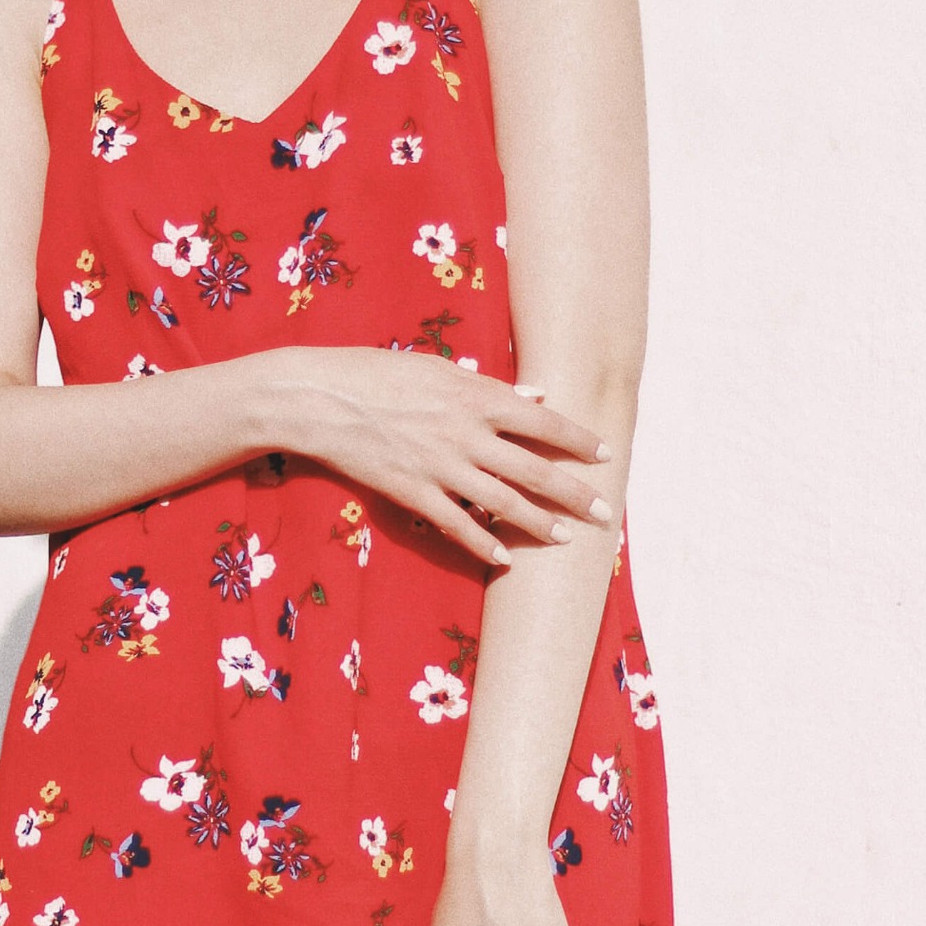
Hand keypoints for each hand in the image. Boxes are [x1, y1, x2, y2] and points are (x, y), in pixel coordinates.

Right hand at [255, 345, 610, 568]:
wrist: (322, 398)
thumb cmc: (377, 372)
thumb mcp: (435, 367)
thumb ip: (488, 385)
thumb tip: (534, 396)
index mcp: (475, 396)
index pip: (542, 422)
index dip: (577, 440)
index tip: (604, 453)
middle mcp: (466, 434)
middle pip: (533, 470)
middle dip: (573, 493)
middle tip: (603, 511)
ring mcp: (440, 467)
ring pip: (502, 503)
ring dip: (537, 523)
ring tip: (563, 537)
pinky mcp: (413, 493)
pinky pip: (457, 525)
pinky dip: (483, 543)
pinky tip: (504, 558)